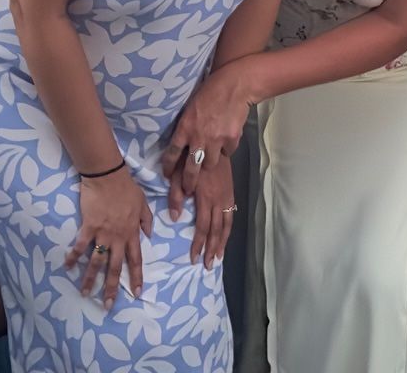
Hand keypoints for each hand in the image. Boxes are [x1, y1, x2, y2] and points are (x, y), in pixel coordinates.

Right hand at [67, 168, 149, 306]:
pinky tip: (66, 267)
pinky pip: (80, 246)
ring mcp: (102, 233)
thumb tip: (149, 236)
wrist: (107, 176)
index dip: (137, 277)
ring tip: (85, 293)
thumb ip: (146, 220)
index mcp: (132, 233)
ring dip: (90, 279)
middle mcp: (118, 237)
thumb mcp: (143, 203)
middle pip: (115, 267)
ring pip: (97, 262)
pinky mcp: (88, 227)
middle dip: (112, 288)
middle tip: (108, 305)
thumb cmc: (126, 187)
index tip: (138, 292)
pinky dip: (72, 257)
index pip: (136, 259)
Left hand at [160, 68, 254, 220]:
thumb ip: (186, 127)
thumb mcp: (190, 109)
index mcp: (184, 128)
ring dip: (210, 162)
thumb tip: (183, 142)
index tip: (167, 175)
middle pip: (190, 170)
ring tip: (211, 156)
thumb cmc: (210, 92)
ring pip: (210, 164)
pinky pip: (227, 152)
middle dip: (188, 184)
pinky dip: (226, 149)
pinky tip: (227, 139)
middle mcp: (198, 137)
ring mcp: (216, 140)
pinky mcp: (231, 140)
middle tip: (187, 191)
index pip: (172, 154)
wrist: (235, 85)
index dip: (168, 167)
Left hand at [179, 146, 237, 268]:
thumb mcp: (177, 174)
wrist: (212, 142)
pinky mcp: (231, 193)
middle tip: (207, 265)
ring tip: (218, 257)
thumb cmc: (191, 157)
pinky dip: (229, 229)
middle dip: (211, 248)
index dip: (198, 243)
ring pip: (226, 225)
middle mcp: (218, 200)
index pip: (202, 226)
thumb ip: (176, 196)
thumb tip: (174, 217)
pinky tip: (225, 236)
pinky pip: (231, 216)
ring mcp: (227, 197)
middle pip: (216, 230)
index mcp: (205, 197)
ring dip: (222, 242)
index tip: (194, 257)